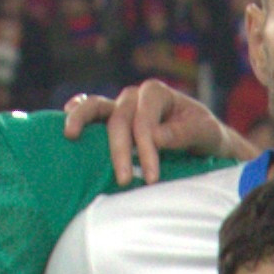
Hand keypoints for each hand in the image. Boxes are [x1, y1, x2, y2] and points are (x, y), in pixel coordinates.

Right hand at [62, 78, 251, 185]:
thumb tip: (154, 136)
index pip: (144, 120)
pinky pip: (91, 111)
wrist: (203, 139)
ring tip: (71, 135)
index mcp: (157, 93)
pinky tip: (68, 126)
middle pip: (119, 119)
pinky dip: (78, 114)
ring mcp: (120, 105)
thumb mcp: (206, 133)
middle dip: (120, 151)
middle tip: (124, 181)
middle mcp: (135, 96)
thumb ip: (184, 133)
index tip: (151, 177)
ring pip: (97, 108)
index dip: (145, 148)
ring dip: (83, 121)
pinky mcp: (111, 118)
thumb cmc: (205, 134)